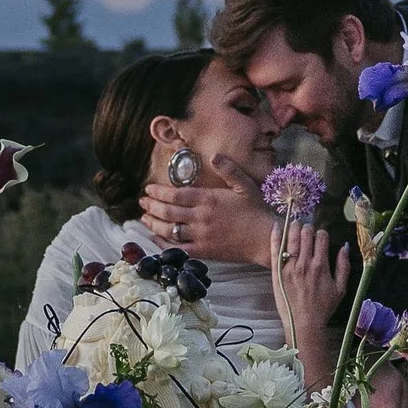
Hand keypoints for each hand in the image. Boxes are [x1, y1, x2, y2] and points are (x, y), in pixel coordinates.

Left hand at [135, 168, 275, 268]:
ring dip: (153, 223)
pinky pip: (178, 249)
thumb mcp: (245, 185)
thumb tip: (214, 156)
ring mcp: (201, 235)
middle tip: (142, 202)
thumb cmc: (256, 211)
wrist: (265, 239)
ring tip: (144, 218)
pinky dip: (164, 244)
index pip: (176, 195)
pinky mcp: (203, 251)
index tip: (148, 189)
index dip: (158, 192)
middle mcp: (201, 217)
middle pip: (168, 211)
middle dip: (151, 206)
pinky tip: (157, 238)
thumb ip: (228, 169)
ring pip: (169, 230)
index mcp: (209, 199)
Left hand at [271, 221, 352, 394]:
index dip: (322, 233)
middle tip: (307, 229)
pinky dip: (276, 236)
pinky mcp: (277, 272)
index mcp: (321, 266)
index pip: (321, 238)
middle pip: (305, 234)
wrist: (303, 324)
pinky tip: (277, 226)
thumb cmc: (323, 308)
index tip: (320, 236)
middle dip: (308, 228)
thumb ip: (344, 266)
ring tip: (295, 225)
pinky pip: (275, 250)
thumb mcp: (341, 289)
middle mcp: (305, 263)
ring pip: (291, 238)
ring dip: (294, 227)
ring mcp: (289, 267)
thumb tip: (344, 247)